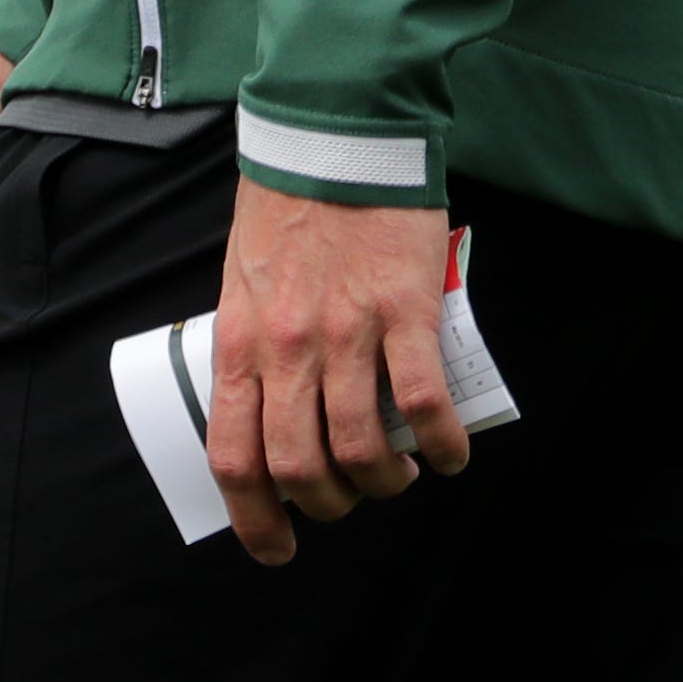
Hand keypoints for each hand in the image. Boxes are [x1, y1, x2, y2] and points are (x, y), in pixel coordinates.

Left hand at [206, 176, 467, 563]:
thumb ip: (256, 340)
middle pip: (300, 467)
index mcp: (242, 338)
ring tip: (400, 473)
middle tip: (350, 495)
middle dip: (329, 504)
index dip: (254, 518)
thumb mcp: (244, 278)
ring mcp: (348, 331)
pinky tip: (449, 453)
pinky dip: (443, 448)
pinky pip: (428, 408)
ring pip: (366, 452)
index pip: (233, 453)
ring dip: (387, 483)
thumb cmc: (286, 205)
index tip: (277, 549)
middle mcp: (289, 345)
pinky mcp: (405, 312)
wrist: (332, 132)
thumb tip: (270, 406)